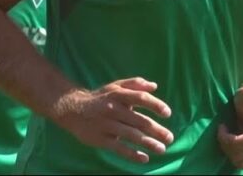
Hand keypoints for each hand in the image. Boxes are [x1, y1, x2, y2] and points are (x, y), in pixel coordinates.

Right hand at [51, 77, 173, 163]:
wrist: (72, 109)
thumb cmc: (100, 98)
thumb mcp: (115, 87)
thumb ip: (135, 84)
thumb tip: (154, 86)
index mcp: (118, 95)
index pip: (140, 98)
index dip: (155, 105)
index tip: (167, 113)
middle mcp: (113, 109)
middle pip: (139, 120)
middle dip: (157, 130)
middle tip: (170, 138)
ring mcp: (107, 125)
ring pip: (131, 135)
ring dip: (149, 143)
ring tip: (162, 149)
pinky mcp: (101, 139)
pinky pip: (119, 148)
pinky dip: (132, 154)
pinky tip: (144, 158)